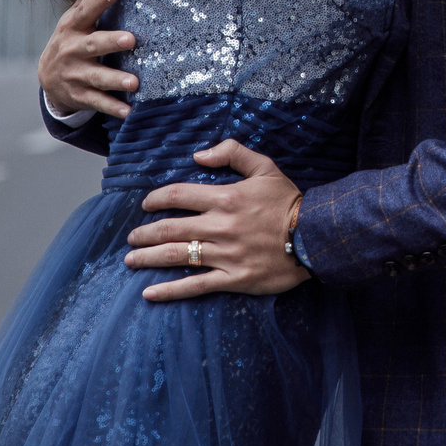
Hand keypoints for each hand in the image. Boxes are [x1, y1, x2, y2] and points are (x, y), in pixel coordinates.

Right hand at [38, 0, 137, 118]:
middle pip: (92, 44)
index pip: (86, 10)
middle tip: (131, 40)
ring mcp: (74, 74)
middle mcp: (71, 50)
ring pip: (96, 77)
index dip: (99, 0)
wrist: (48, 77)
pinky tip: (128, 111)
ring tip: (134, 82)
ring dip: (115, 79)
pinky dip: (112, 108)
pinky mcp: (80, 95)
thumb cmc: (72, 37)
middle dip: (111, 42)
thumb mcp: (77, 16)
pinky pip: (97, 102)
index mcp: (72, 26)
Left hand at [123, 141, 309, 300]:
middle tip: (131, 237)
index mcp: (225, 198)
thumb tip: (198, 155)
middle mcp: (220, 226)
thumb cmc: (288, 201)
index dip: (156, 199)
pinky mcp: (232, 278)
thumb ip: (232, 152)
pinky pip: (195, 285)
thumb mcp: (265, 167)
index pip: (178, 195)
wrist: (314, 236)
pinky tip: (149, 293)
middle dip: (144, 233)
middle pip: (170, 229)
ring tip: (131, 260)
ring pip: (176, 256)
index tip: (146, 205)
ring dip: (148, 258)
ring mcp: (225, 254)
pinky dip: (170, 290)